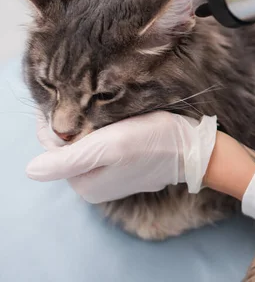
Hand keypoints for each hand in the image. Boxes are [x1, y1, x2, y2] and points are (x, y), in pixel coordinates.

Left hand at [27, 111, 216, 203]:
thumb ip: (67, 160)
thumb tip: (31, 170)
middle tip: (88, 101)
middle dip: (75, 126)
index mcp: (84, 185)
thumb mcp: (109, 146)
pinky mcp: (127, 172)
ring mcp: (111, 181)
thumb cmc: (153, 142)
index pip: (53, 148)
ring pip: (88, 147)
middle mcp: (94, 188)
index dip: (55, 121)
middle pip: (70, 148)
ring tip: (103, 109)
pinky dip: (106, 135)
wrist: (192, 148)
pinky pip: (105, 150)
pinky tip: (118, 122)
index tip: (67, 96)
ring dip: (91, 128)